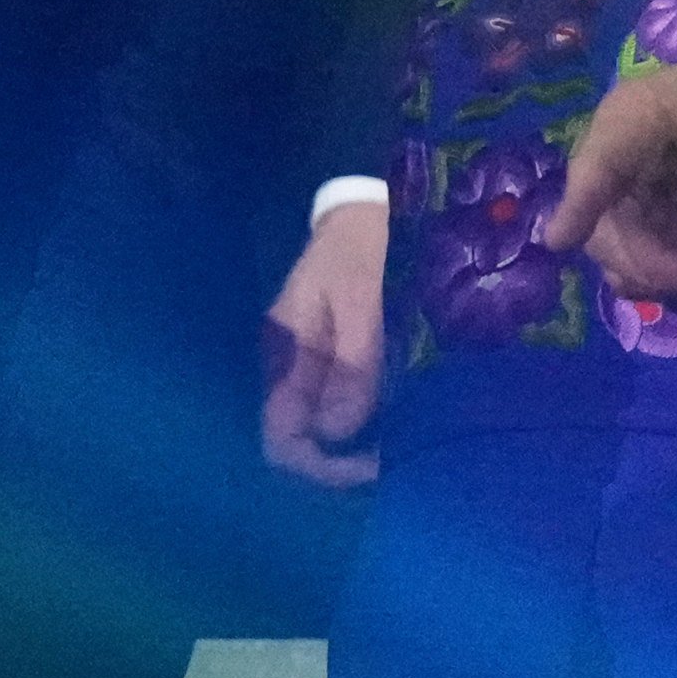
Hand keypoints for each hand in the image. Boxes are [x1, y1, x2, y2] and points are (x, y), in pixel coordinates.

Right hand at [260, 200, 387, 486]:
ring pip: (316, 428)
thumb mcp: (357, 301)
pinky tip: (389, 424)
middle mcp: (287, 370)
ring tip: (394, 450)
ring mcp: (305, 366)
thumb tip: (337, 433)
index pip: (282, 437)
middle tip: (390, 464)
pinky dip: (358, 424)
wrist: (359, 211)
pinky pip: (334, 405)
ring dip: (351, 447)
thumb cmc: (357, 251)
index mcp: (283, 357)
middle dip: (338, 463)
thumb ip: (351, 364)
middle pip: (297, 441)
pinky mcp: (326, 359)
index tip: (366, 467)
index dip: (319, 464)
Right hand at [542, 44, 676, 308]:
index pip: (594, 165)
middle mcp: (625, 173)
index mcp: (634, 122)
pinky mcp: (671, 246)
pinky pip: (672, 289)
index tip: (561, 240)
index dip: (577, 204)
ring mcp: (644, 215)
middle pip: (609, 239)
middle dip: (665, 270)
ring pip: (636, 275)